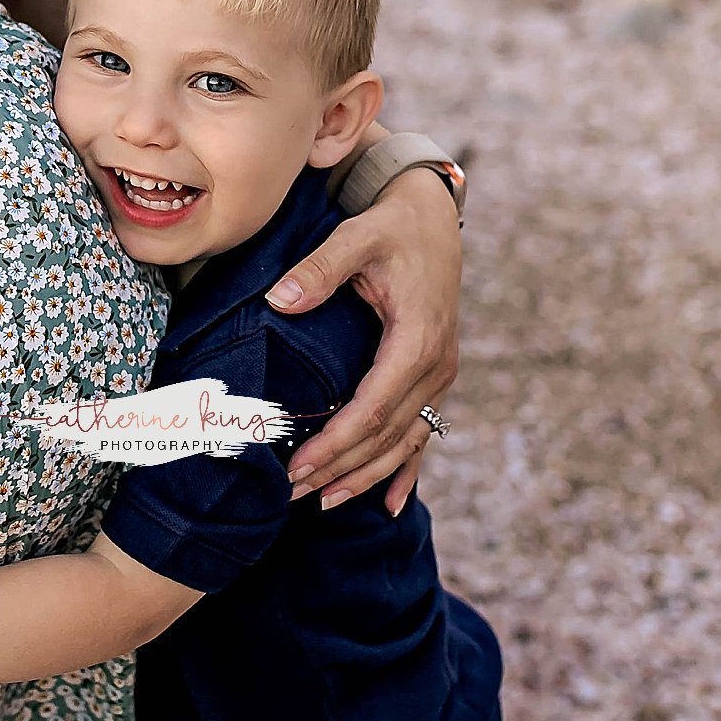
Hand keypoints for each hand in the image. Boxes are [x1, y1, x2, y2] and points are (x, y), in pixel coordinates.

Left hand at [267, 165, 460, 513]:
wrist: (432, 216)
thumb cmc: (391, 226)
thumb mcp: (356, 237)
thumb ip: (318, 269)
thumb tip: (278, 301)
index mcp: (417, 340)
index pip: (372, 408)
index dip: (335, 443)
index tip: (296, 466)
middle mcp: (436, 366)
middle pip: (386, 435)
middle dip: (340, 468)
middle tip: (293, 493)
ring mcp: (442, 375)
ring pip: (405, 441)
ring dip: (365, 476)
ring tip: (324, 502)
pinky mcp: (438, 376)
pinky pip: (424, 432)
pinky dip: (406, 470)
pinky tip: (390, 504)